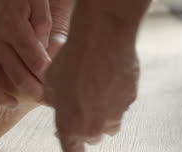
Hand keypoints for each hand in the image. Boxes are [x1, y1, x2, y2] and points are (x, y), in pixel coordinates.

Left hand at [45, 37, 139, 151]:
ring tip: (95, 85)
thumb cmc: (71, 59)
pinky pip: (122, 103)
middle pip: (92, 136)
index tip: (73, 141)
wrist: (100, 40)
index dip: (73, 147)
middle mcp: (95, 126)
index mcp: (70, 126)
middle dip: (86, 124)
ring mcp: (116, 113)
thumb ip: (55, 100)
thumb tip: (59, 102)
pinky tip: (108, 74)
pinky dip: (116, 94)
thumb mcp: (50, 81)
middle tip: (80, 100)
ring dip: (104, 111)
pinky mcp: (131, 98)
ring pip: (110, 122)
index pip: (72, 151)